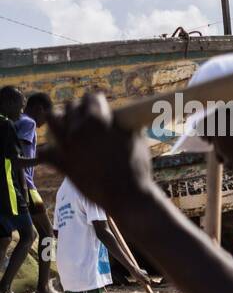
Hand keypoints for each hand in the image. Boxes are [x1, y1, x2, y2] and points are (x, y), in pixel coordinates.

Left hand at [43, 93, 154, 213]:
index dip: (97, 100)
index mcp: (97, 118)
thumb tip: (116, 118)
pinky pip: (42, 153)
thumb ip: (121, 124)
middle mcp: (77, 127)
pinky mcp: (61, 162)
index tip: (100, 103)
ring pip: (53, 120)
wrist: (126, 195)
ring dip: (59, 119)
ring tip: (65, 124)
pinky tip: (37, 154)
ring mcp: (66, 144)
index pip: (92, 97)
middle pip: (71, 105)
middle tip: (85, 114)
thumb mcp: (135, 138)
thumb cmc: (136, 166)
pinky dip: (39, 154)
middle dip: (79, 107)